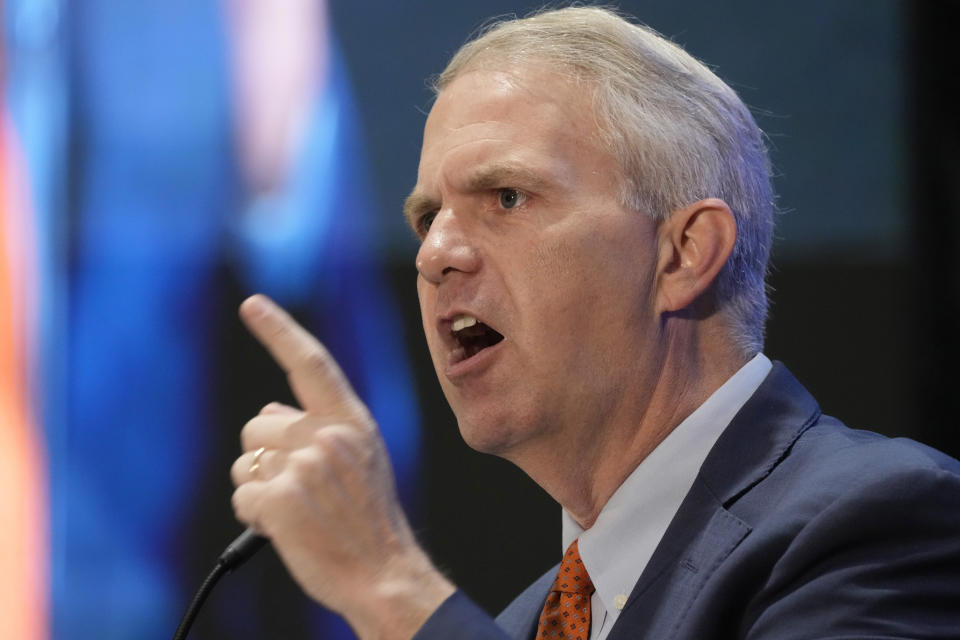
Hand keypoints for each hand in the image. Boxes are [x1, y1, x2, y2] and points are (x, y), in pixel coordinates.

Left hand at [230, 294, 453, 638]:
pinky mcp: (280, 499)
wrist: (384, 573)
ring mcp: (304, 466)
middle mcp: (329, 436)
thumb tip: (269, 411)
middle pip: (257, 424)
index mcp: (352, 422)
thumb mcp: (361, 462)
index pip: (310, 363)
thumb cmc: (368, 521)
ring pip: (244, 462)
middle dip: (262, 455)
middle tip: (296, 489)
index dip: (279, 330)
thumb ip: (321, 429)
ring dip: (257, 488)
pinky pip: (242, 497)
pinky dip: (254, 517)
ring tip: (298, 511)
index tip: (252, 304)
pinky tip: (286, 530)